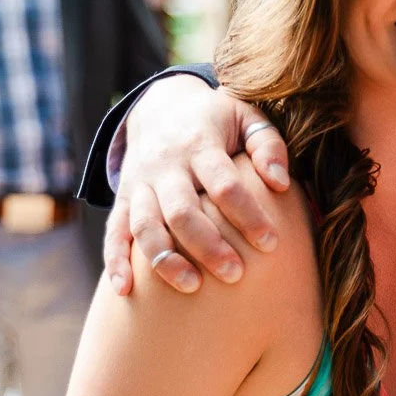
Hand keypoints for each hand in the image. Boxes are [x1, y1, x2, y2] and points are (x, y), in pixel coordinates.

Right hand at [105, 76, 290, 294]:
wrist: (161, 104)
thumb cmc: (217, 119)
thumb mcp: (247, 117)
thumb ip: (268, 145)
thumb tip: (281, 183)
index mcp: (200, 144)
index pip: (224, 185)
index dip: (248, 215)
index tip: (271, 244)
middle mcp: (165, 165)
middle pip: (182, 211)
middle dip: (208, 246)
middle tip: (235, 274)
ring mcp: (140, 182)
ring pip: (145, 225)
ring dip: (165, 259)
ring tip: (193, 287)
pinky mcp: (123, 197)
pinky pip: (114, 230)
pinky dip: (115, 261)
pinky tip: (124, 290)